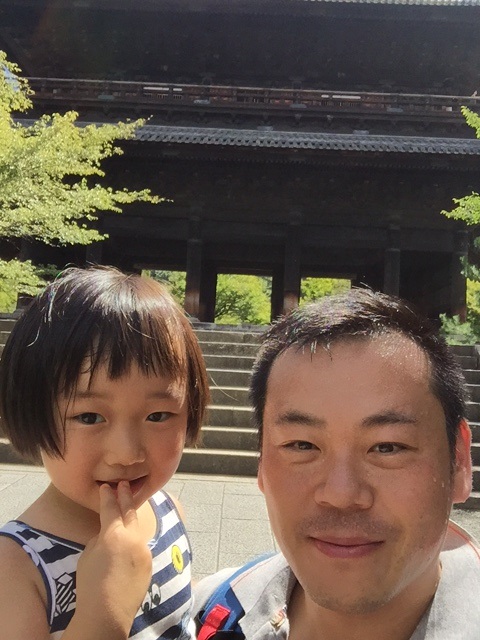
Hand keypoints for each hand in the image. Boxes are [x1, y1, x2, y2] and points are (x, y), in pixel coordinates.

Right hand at [68, 481, 151, 638]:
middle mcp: (133, 538)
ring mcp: (144, 549)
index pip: (110, 508)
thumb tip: (107, 533)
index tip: (106, 486)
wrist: (107, 614)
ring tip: (129, 505)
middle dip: (126, 496)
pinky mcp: (149, 562)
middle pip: (130, 511)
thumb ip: (100, 538)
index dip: (107, 496)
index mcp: (113, 534)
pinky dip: (135, 538)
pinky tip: (130, 538)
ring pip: (138, 527)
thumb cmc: (90, 585)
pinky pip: (141, 544)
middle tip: (124, 484)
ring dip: (132, 516)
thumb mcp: (87, 555)